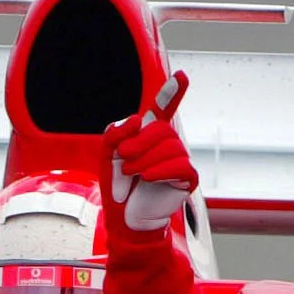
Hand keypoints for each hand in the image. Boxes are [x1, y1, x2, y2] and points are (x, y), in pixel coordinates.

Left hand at [103, 71, 195, 230]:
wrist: (125, 217)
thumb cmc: (118, 186)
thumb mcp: (107, 156)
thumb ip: (114, 134)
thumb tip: (137, 121)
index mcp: (149, 134)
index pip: (163, 109)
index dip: (171, 93)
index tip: (181, 76)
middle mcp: (168, 144)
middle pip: (162, 129)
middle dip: (139, 142)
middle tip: (124, 158)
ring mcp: (179, 160)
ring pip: (170, 148)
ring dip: (145, 160)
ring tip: (132, 174)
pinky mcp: (187, 179)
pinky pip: (180, 166)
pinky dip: (161, 170)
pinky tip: (148, 178)